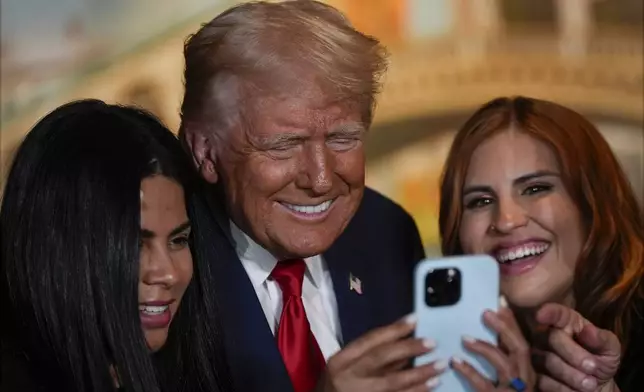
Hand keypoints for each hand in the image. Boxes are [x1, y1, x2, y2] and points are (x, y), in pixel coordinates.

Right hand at [316, 314, 446, 391]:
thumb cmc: (340, 382)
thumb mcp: (347, 364)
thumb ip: (371, 353)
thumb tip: (406, 336)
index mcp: (340, 360)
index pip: (369, 340)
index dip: (393, 330)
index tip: (415, 320)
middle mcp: (349, 376)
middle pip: (380, 358)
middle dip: (408, 348)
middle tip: (432, 342)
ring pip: (393, 382)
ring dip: (420, 374)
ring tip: (440, 365)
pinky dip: (416, 391)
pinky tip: (431, 385)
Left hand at [450, 298, 535, 390]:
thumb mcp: (510, 383)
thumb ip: (502, 365)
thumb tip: (478, 338)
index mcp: (528, 375)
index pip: (523, 344)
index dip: (513, 323)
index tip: (500, 304)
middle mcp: (526, 382)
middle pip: (520, 348)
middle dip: (504, 328)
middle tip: (486, 312)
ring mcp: (515, 391)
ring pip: (504, 364)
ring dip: (484, 347)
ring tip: (465, 338)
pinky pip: (483, 385)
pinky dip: (469, 371)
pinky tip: (455, 362)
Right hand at [533, 303, 620, 391]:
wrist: (594, 387)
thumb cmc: (600, 360)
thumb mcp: (610, 350)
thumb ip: (603, 339)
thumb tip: (589, 331)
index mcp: (567, 322)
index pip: (556, 313)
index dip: (548, 312)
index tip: (541, 315)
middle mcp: (546, 334)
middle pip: (551, 338)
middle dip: (575, 355)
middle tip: (593, 367)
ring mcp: (537, 354)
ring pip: (547, 361)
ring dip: (572, 375)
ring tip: (590, 384)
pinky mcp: (533, 374)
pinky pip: (543, 380)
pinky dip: (563, 388)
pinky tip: (575, 390)